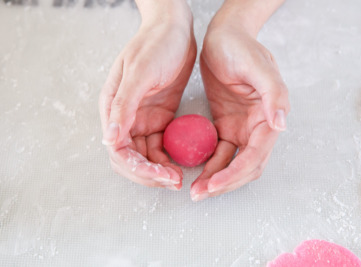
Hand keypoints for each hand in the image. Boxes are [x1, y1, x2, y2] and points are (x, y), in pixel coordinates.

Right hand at [99, 0, 195, 189]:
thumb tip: (109, 139)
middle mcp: (126, 117)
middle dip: (149, 175)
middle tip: (173, 181)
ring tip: (180, 176)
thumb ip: (123, 107)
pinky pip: (162, 145)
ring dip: (161, 169)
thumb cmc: (154, 45)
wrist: (174, 29)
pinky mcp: (160, 117)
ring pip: (147, 156)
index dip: (138, 168)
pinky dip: (170, 156)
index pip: (119, 151)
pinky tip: (184, 160)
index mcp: (113, 108)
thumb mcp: (139, 74)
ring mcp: (143, 119)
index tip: (161, 175)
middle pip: (131, 159)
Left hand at [191, 18, 289, 200]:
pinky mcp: (227, 126)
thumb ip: (273, 93)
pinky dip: (209, 164)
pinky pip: (219, 152)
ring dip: (216, 179)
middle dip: (225, 183)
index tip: (214, 184)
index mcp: (269, 116)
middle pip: (245, 167)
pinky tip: (195, 170)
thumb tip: (281, 124)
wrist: (224, 37)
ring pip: (232, 164)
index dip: (236, 173)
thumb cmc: (241, 47)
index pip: (255, 155)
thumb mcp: (258, 65)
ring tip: (195, 189)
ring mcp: (242, 129)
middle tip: (199, 193)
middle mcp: (258, 127)